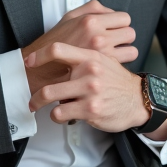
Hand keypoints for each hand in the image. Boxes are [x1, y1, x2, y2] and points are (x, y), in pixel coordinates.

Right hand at [21, 0, 137, 95]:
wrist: (41, 68)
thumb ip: (92, 9)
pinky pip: (124, 64)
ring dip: (125, 52)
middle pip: (130, 33)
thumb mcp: (70, 18)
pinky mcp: (102, 70)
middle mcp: (98, 36)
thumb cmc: (55, 42)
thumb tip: (110, 11)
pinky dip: (120, 65)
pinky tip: (110, 65)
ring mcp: (102, 54)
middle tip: (115, 43)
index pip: (124, 18)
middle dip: (124, 38)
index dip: (120, 24)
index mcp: (91, 20)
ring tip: (114, 55)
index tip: (115, 30)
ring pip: (131, 50)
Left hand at [26, 44, 149, 132]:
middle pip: (49, 85)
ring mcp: (90, 91)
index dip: (39, 56)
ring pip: (52, 100)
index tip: (28, 62)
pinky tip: (67, 114)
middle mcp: (90, 71)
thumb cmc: (115, 80)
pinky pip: (60, 114)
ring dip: (47, 108)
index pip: (58, 50)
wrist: (138, 98)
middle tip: (33, 101)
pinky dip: (59, 116)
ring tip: (50, 109)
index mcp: (90, 56)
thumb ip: (81, 56)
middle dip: (36, 97)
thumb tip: (54, 55)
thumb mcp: (102, 60)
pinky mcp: (91, 109)